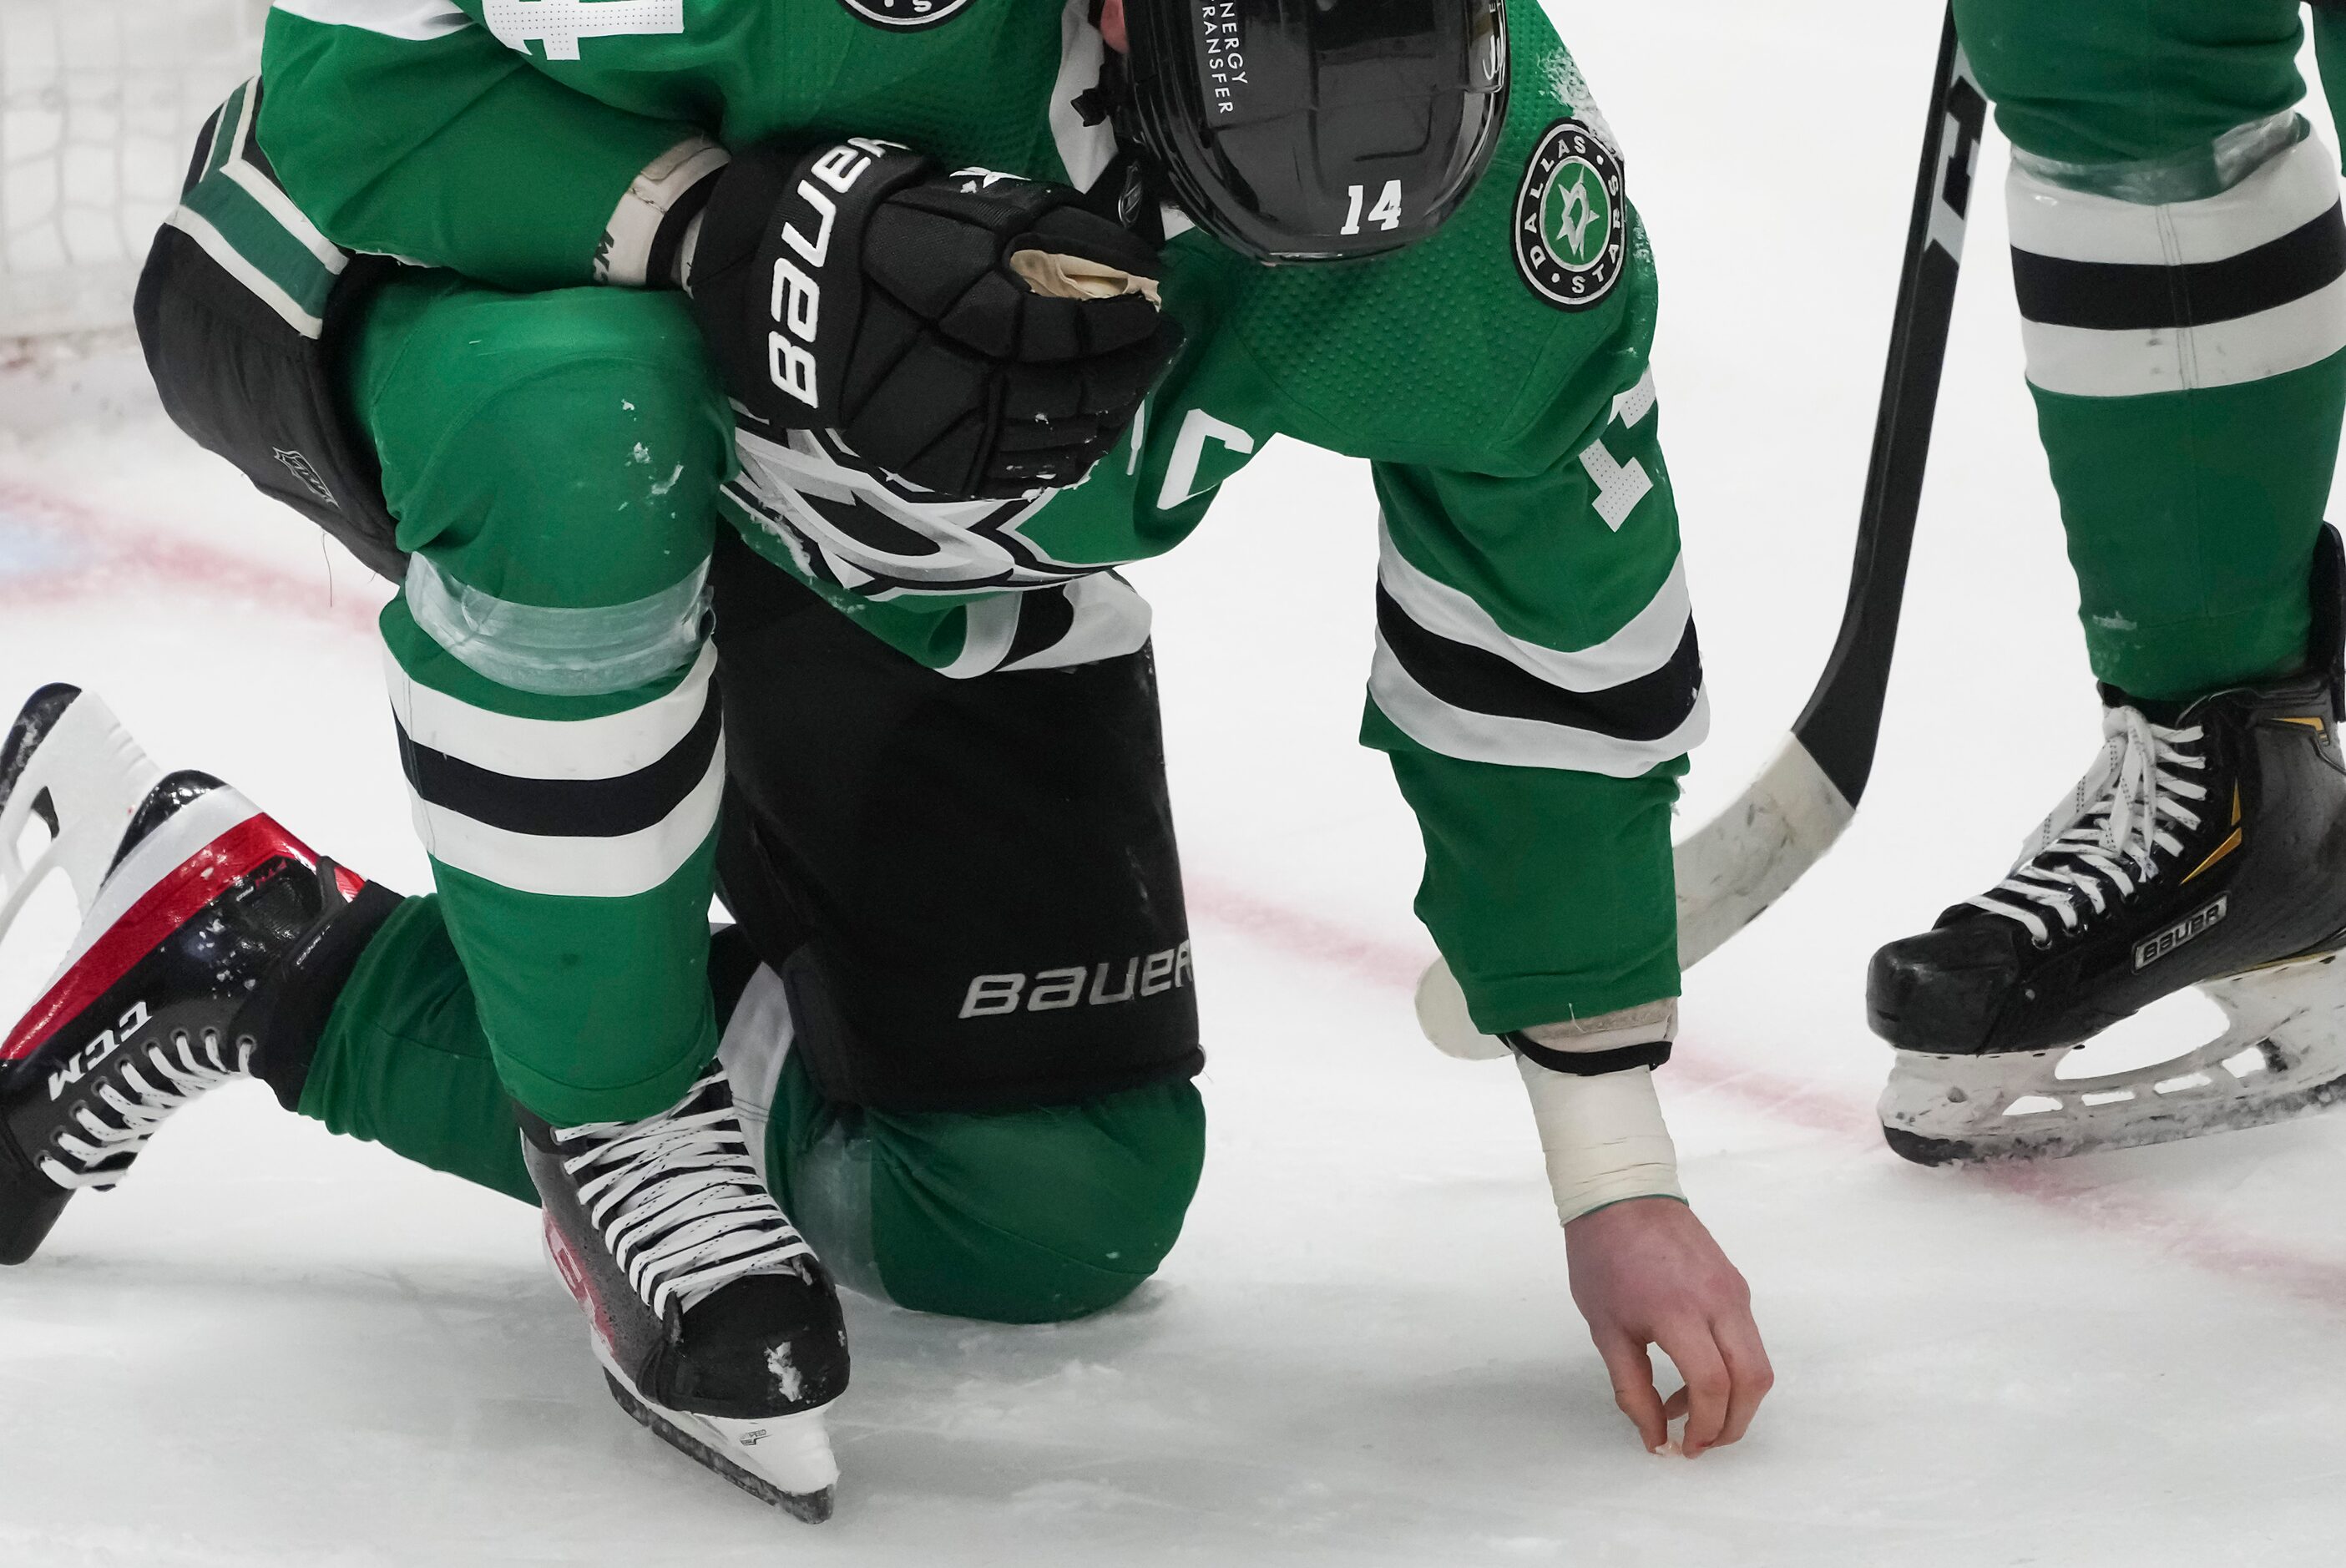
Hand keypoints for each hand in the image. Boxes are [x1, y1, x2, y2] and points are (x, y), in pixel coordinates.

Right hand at [687, 137, 1180, 497]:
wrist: (770, 285)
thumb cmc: (864, 227)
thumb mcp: (946, 202)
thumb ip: (1037, 229)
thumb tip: (1126, 256)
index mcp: (945, 305)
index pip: (1061, 324)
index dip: (1118, 315)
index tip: (1155, 297)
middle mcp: (941, 378)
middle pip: (1068, 390)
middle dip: (1128, 368)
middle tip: (1159, 341)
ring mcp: (934, 432)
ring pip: (1051, 440)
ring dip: (1107, 413)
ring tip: (1132, 381)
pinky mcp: (928, 463)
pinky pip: (1018, 474)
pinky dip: (1066, 455)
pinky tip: (1089, 430)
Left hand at [1564, 1196, 1770, 1456]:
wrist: (1622, 1193)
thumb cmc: (1603, 1259)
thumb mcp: (1606, 1329)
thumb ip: (1632, 1389)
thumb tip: (1655, 1439)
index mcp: (1681, 1312)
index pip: (1713, 1386)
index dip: (1704, 1428)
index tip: (1683, 1447)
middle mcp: (1721, 1301)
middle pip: (1753, 1380)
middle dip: (1734, 1424)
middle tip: (1700, 1443)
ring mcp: (1735, 1290)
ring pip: (1758, 1361)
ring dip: (1735, 1399)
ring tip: (1690, 1411)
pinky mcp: (1737, 1283)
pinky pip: (1748, 1338)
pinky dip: (1732, 1369)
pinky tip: (1693, 1375)